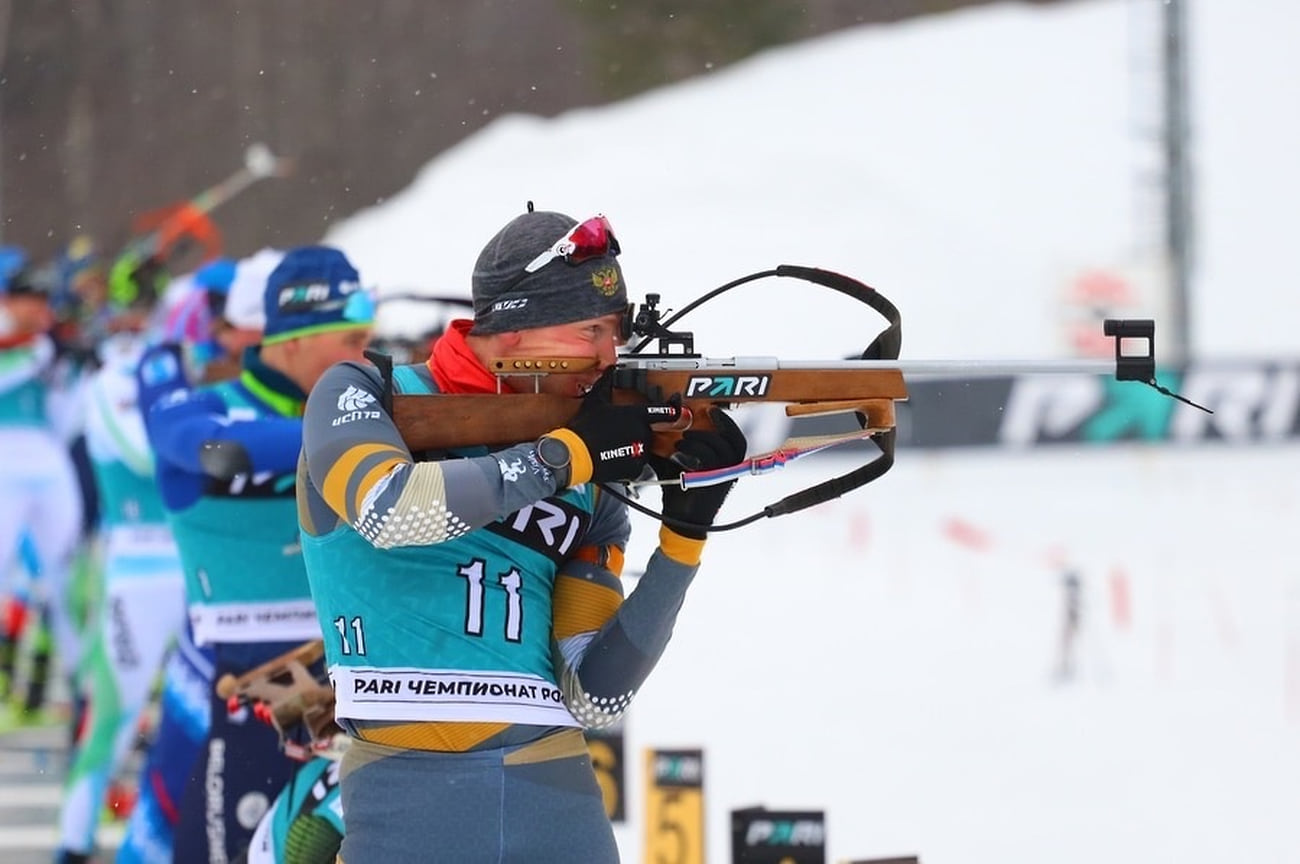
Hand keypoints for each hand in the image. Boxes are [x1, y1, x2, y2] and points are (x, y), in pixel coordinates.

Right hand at [541, 390, 680, 486]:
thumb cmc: (584, 428)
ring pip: (643, 447)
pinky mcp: (635, 468)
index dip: (673, 408)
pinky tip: (614, 455)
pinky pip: (638, 463)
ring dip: (633, 445)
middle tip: (617, 431)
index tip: (678, 406)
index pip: (663, 411)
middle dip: (636, 429)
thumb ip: (606, 383)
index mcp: (635, 415)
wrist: (575, 454)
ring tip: (612, 444)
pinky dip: (629, 460)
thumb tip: (610, 370)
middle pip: (648, 429)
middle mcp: (641, 432)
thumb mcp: (595, 401)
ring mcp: (640, 451)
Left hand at [652, 407, 746, 538]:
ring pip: (722, 449)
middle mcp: (729, 470)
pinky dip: (696, 451)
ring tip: (683, 440)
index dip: (727, 422)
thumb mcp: (674, 461)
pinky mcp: (714, 484)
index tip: (712, 410)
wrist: (679, 520)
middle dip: (721, 425)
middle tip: (704, 416)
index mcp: (724, 463)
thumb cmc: (678, 490)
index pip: (735, 438)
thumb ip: (670, 441)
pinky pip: (711, 461)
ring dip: (702, 439)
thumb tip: (663, 417)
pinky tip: (680, 451)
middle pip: (735, 441)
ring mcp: (723, 477)